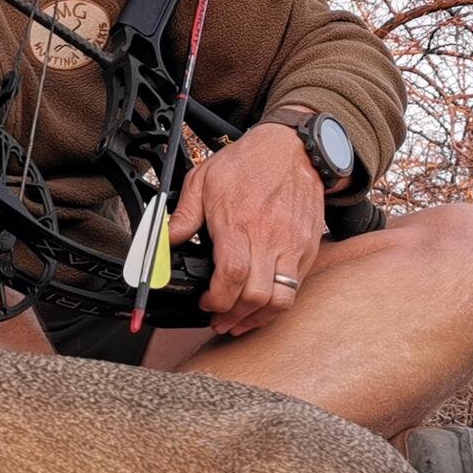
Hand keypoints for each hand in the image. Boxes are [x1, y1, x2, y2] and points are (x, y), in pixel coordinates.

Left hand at [168, 121, 324, 336]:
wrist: (292, 150)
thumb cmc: (247, 164)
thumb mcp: (203, 180)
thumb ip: (183, 215)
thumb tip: (165, 241)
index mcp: (239, 222)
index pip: (232, 275)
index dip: (217, 299)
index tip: (205, 302)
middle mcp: (269, 237)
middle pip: (256, 296)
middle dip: (234, 316)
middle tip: (218, 319)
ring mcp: (293, 245)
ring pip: (281, 300)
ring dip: (258, 318)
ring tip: (239, 322)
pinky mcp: (307, 248)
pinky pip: (296, 288)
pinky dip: (278, 304)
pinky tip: (261, 305)